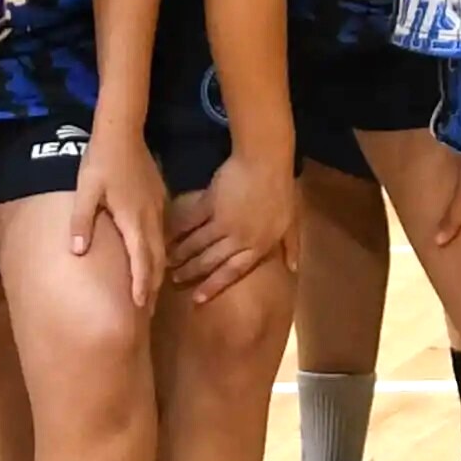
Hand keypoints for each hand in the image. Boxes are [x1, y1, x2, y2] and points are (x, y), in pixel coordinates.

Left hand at [68, 125, 168, 308]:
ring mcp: (158, 207)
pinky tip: (154, 256)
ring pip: (163, 246)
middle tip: (149, 309)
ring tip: (153, 289)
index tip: (142, 307)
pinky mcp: (159, 198)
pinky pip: (163, 233)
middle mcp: (150, 218)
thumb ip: (82, 221)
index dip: (142, 285)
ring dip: (159, 269)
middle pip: (157, 258)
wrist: (123, 131)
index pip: (141, 260)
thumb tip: (77, 253)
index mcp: (133, 219)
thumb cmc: (101, 161)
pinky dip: (159, 251)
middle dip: (154, 285)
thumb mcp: (86, 191)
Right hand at [168, 147, 297, 303]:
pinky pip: (190, 222)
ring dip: (181, 254)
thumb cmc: (282, 191)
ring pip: (197, 243)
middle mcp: (238, 238)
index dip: (213, 285)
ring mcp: (222, 221)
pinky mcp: (209, 203)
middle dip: (191, 272)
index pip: (233, 272)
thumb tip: (293, 268)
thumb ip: (291, 245)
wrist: (266, 162)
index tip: (196, 299)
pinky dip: (178, 230)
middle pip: (211, 260)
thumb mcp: (292, 221)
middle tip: (173, 279)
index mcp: (258, 245)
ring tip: (167, 261)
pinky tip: (167, 236)